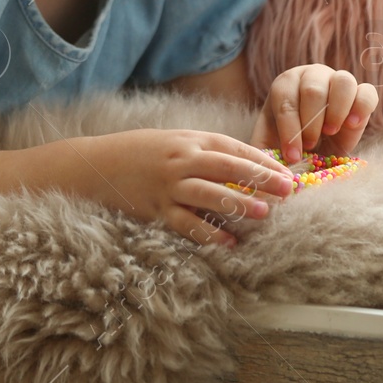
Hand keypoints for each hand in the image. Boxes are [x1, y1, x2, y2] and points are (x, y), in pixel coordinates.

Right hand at [73, 128, 296, 246]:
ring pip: (208, 195)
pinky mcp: (156, 209)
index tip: (286, 173)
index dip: (261, 160)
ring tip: (263, 213)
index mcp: (187, 140)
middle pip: (225, 168)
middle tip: (287, 190)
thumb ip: (206, 151)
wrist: (95, 165)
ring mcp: (167, 186)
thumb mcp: (174, 141)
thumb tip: (249, 165)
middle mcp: (179, 161)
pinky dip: (208, 233)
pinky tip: (229, 242)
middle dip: (259, 178)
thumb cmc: (140, 153)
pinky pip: (186, 223)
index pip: (232, 147)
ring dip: (237, 203)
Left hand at [250, 64, 378, 164]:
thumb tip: (265, 168)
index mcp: (285, 84)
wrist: (317, 144)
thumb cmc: (291, 142)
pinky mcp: (363, 93)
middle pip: (313, 89)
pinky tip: (352, 125)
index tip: (293, 155)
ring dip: (336, 111)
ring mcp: (339, 80)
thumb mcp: (270, 145)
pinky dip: (362, 107)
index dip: (290, 130)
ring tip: (330, 132)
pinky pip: (368, 92)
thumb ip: (263, 152)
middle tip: (310, 145)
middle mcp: (312, 75)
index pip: (286, 100)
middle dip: (310, 123)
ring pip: (342, 82)